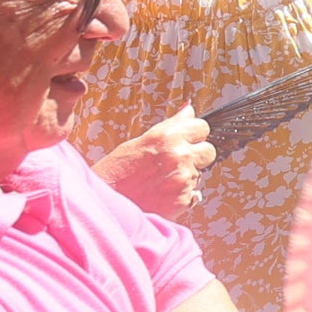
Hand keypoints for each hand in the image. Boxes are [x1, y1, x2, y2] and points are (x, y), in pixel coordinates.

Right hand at [94, 108, 213, 218]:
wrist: (103, 202)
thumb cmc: (116, 172)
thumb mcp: (140, 141)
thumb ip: (170, 126)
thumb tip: (188, 109)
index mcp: (166, 136)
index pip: (202, 127)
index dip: (194, 135)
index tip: (187, 140)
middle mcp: (178, 154)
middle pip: (209, 150)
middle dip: (196, 156)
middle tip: (174, 163)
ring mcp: (182, 177)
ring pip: (200, 174)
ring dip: (186, 177)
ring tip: (161, 181)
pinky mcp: (182, 199)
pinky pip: (194, 194)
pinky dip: (181, 196)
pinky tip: (161, 194)